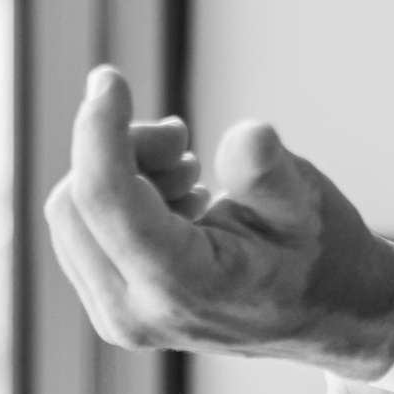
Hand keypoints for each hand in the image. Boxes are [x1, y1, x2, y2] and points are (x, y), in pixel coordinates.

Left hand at [43, 65, 393, 376]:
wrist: (324, 315)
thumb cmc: (318, 254)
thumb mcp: (307, 204)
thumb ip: (269, 174)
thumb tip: (247, 136)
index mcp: (186, 287)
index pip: (107, 200)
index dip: (99, 129)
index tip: (109, 78)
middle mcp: (135, 314)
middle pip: (75, 201)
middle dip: (121, 150)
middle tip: (184, 144)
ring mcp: (117, 316)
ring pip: (70, 212)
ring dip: (120, 172)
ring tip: (190, 179)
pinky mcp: (107, 305)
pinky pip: (79, 228)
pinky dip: (117, 194)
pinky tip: (174, 200)